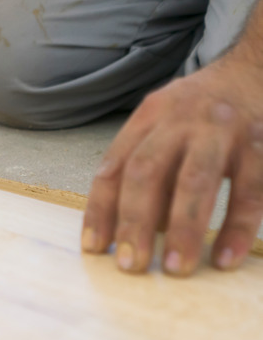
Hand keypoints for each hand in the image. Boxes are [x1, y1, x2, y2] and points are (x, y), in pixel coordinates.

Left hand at [82, 57, 262, 275]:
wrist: (255, 70)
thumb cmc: (199, 112)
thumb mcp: (164, 126)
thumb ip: (147, 171)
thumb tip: (133, 232)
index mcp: (148, 117)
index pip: (114, 167)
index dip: (100, 209)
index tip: (94, 247)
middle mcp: (180, 120)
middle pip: (146, 172)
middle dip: (134, 222)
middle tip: (130, 265)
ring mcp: (221, 131)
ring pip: (195, 181)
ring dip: (183, 228)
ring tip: (175, 268)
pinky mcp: (261, 145)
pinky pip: (250, 191)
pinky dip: (237, 227)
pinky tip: (224, 258)